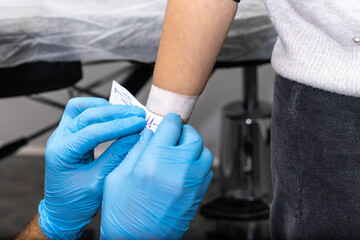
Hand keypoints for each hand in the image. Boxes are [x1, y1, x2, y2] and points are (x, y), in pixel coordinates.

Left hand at [38, 97, 145, 239]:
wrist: (62, 211)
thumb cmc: (76, 203)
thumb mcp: (99, 182)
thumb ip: (116, 157)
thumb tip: (136, 136)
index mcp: (62, 153)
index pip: (94, 131)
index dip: (120, 126)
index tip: (140, 123)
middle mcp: (59, 139)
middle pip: (88, 114)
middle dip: (116, 113)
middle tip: (139, 115)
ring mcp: (62, 134)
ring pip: (82, 108)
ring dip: (106, 108)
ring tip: (128, 113)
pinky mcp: (70, 134)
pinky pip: (82, 113)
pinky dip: (100, 111)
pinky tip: (115, 116)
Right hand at [100, 113, 212, 239]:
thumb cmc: (123, 214)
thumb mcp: (118, 176)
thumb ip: (136, 150)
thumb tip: (149, 134)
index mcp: (154, 161)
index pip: (171, 126)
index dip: (169, 120)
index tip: (167, 121)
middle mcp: (177, 170)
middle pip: (192, 136)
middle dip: (182, 132)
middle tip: (173, 135)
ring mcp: (191, 183)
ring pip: (204, 152)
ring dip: (193, 147)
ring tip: (180, 152)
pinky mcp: (197, 195)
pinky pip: (206, 169)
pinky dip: (198, 163)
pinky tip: (185, 167)